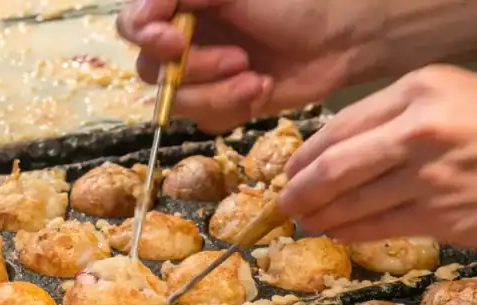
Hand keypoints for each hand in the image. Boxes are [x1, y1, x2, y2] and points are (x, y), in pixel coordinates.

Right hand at [116, 0, 383, 131]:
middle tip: (240, 59)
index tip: (175, 43)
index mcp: (179, 3)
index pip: (132, 25)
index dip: (146, 38)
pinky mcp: (224, 103)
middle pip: (153, 71)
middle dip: (197, 71)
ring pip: (179, 102)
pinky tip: (261, 90)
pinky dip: (234, 108)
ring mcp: (203, 74)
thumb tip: (140, 19)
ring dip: (218, 94)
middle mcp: (183, 38)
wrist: (343, 37)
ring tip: (256, 79)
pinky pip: (206, 120)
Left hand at [279, 65, 476, 248]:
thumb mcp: (462, 96)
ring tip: (308, 223)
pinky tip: (344, 234)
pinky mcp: (444, 216)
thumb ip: (404, 118)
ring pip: (355, 202)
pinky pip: (383, 228)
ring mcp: (430, 175)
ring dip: (324, 216)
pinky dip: (355, 233)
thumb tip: (350, 152)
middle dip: (300, 190)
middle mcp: (418, 129)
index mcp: (421, 89)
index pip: (342, 126)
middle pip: (335, 166)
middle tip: (282, 205)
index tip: (292, 170)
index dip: (308, 154)